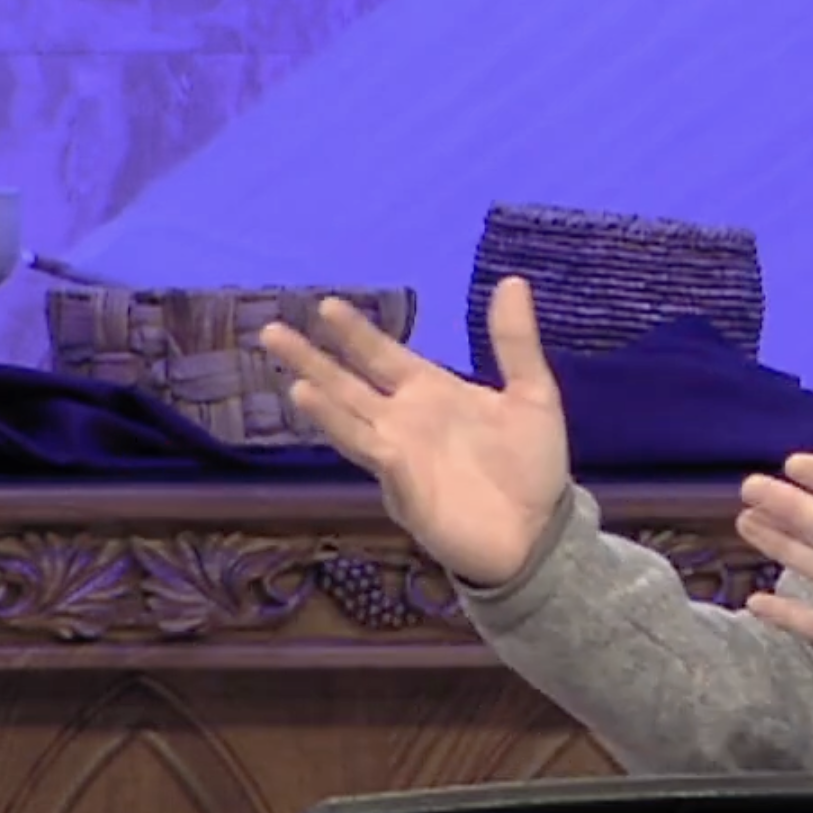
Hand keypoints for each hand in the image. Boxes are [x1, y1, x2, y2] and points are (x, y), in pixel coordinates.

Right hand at [260, 278, 569, 587]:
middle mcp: (404, 421)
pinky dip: (357, 440)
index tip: (326, 305)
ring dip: (322, 403)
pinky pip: (377, 459)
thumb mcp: (533, 394)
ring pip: (350, 421)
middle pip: (348, 384)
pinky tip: (348, 431)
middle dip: (311, 360)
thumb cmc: (533, 465)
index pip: (382, 355)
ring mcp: (398, 456)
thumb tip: (513, 280)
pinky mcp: (405, 490)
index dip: (355, 333)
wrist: (541, 531)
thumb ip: (515, 342)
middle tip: (271, 330)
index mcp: (432, 392)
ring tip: (293, 381)